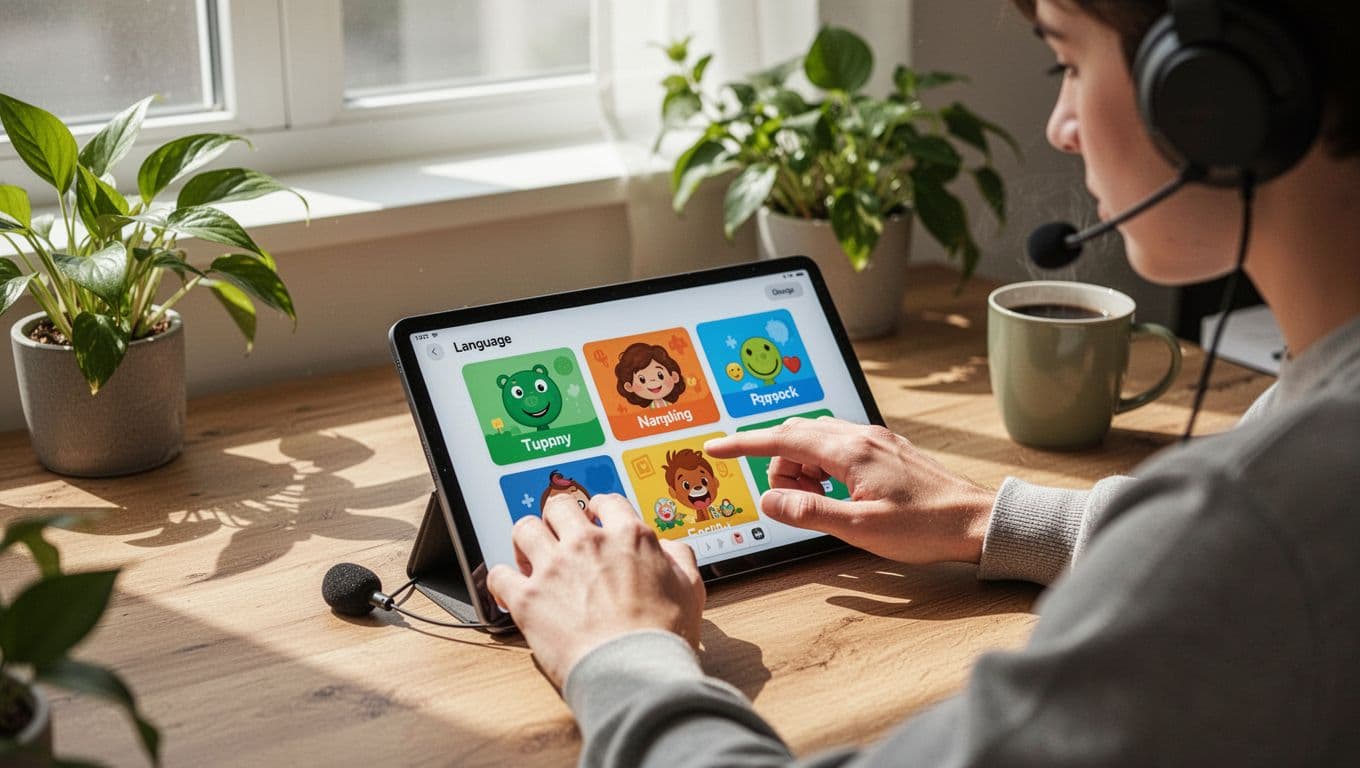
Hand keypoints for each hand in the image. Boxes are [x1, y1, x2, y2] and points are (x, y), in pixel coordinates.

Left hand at [487, 493, 705, 688]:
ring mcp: (555, 568)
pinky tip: (510, 590)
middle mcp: (588, 543)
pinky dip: (501, 581)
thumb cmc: (664, 637)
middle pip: (559, 507)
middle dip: (557, 518)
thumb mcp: (690, 588)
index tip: (594, 517)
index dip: (598, 508)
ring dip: (526, 541)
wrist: (636, 673)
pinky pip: (499, 576)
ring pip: (525, 529)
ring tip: (530, 557)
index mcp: (628, 537)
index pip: (607, 502)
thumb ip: (679, 557)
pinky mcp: (528, 599)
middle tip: (558, 535)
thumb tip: (667, 547)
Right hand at [704, 416, 994, 564]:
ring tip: (818, 505)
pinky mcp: (886, 450)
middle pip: (796, 436)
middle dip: (778, 465)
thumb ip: (809, 512)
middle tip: (789, 502)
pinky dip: (823, 468)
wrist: (976, 521)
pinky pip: (838, 448)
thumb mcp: (860, 528)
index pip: (781, 438)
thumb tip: (770, 499)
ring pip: (817, 441)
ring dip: (802, 468)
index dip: (743, 443)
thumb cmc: (925, 527)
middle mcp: (860, 436)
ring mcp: (875, 440)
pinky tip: (838, 496)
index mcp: (849, 451)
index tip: (716, 447)